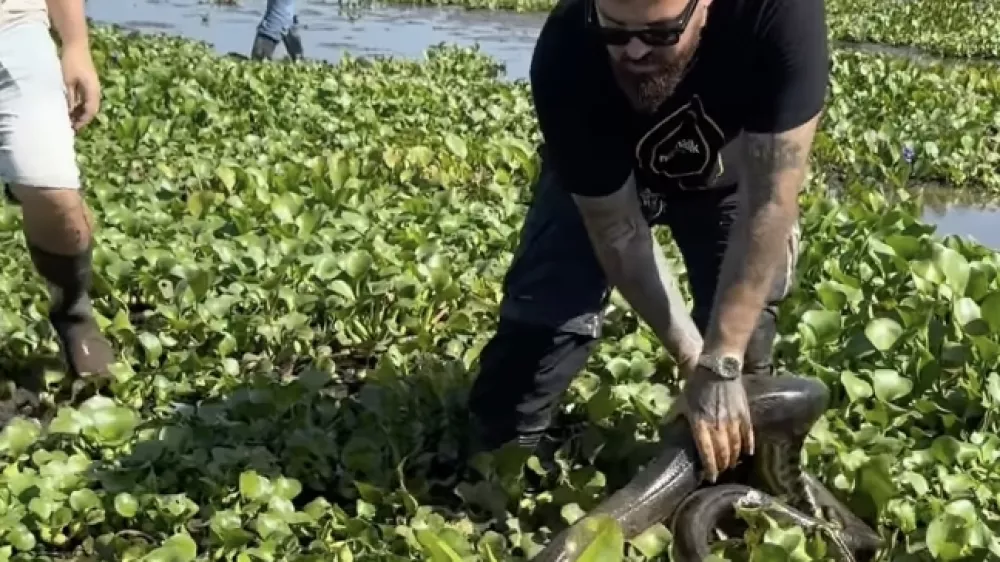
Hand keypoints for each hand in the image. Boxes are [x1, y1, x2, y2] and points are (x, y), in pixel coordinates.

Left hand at [60, 44, 100, 131]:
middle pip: (92, 109)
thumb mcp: (67, 80)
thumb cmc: (71, 61)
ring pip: (89, 104)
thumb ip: (69, 96)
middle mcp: (95, 90)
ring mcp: (93, 86)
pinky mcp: (88, 82)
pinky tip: (71, 106)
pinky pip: (86, 97)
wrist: (76, 44)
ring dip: (81, 112)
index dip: (83, 121)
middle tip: (72, 126)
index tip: (74, 128)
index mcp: (92, 90)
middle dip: (83, 118)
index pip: (90, 110)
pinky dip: (80, 104)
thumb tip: (69, 111)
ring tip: (71, 118)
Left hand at [682, 365, 753, 482]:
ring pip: (736, 448)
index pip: (706, 453)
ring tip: (731, 464)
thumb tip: (665, 426)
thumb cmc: (696, 385)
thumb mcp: (681, 401)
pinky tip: (747, 453)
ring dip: (733, 458)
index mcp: (700, 425)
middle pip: (723, 454)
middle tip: (720, 471)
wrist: (718, 368)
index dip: (709, 469)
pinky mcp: (745, 416)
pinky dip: (748, 446)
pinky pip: (748, 436)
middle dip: (722, 466)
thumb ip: (675, 416)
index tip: (710, 478)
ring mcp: (733, 422)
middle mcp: (717, 427)